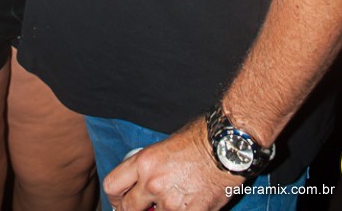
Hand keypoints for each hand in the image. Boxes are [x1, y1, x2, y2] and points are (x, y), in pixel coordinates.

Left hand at [104, 117, 242, 210]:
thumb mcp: (167, 144)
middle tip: (142, 209)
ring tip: (173, 201)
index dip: (115, 197)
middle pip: (127, 210)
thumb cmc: (202, 138)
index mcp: (144, 162)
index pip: (112, 186)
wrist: (228, 146)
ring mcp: (171, 202)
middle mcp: (153, 183)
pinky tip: (189, 205)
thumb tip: (146, 180)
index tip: (121, 200)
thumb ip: (152, 165)